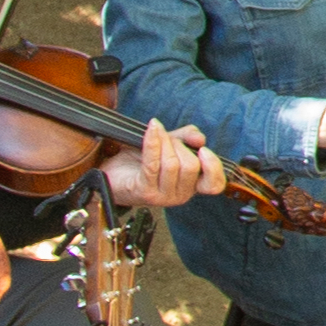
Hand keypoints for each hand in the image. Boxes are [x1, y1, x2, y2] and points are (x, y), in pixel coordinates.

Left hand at [107, 117, 223, 213]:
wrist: (112, 175)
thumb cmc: (140, 162)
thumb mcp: (169, 145)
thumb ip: (187, 138)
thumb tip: (200, 138)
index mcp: (190, 186)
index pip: (214, 185)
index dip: (213, 167)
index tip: (203, 150)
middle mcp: (179, 195)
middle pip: (191, 166)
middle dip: (178, 145)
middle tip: (166, 139)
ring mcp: (162, 196)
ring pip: (172, 164)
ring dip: (163, 142)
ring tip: (155, 136)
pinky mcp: (145, 191)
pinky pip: (153, 163)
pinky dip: (153, 142)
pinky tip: (152, 129)